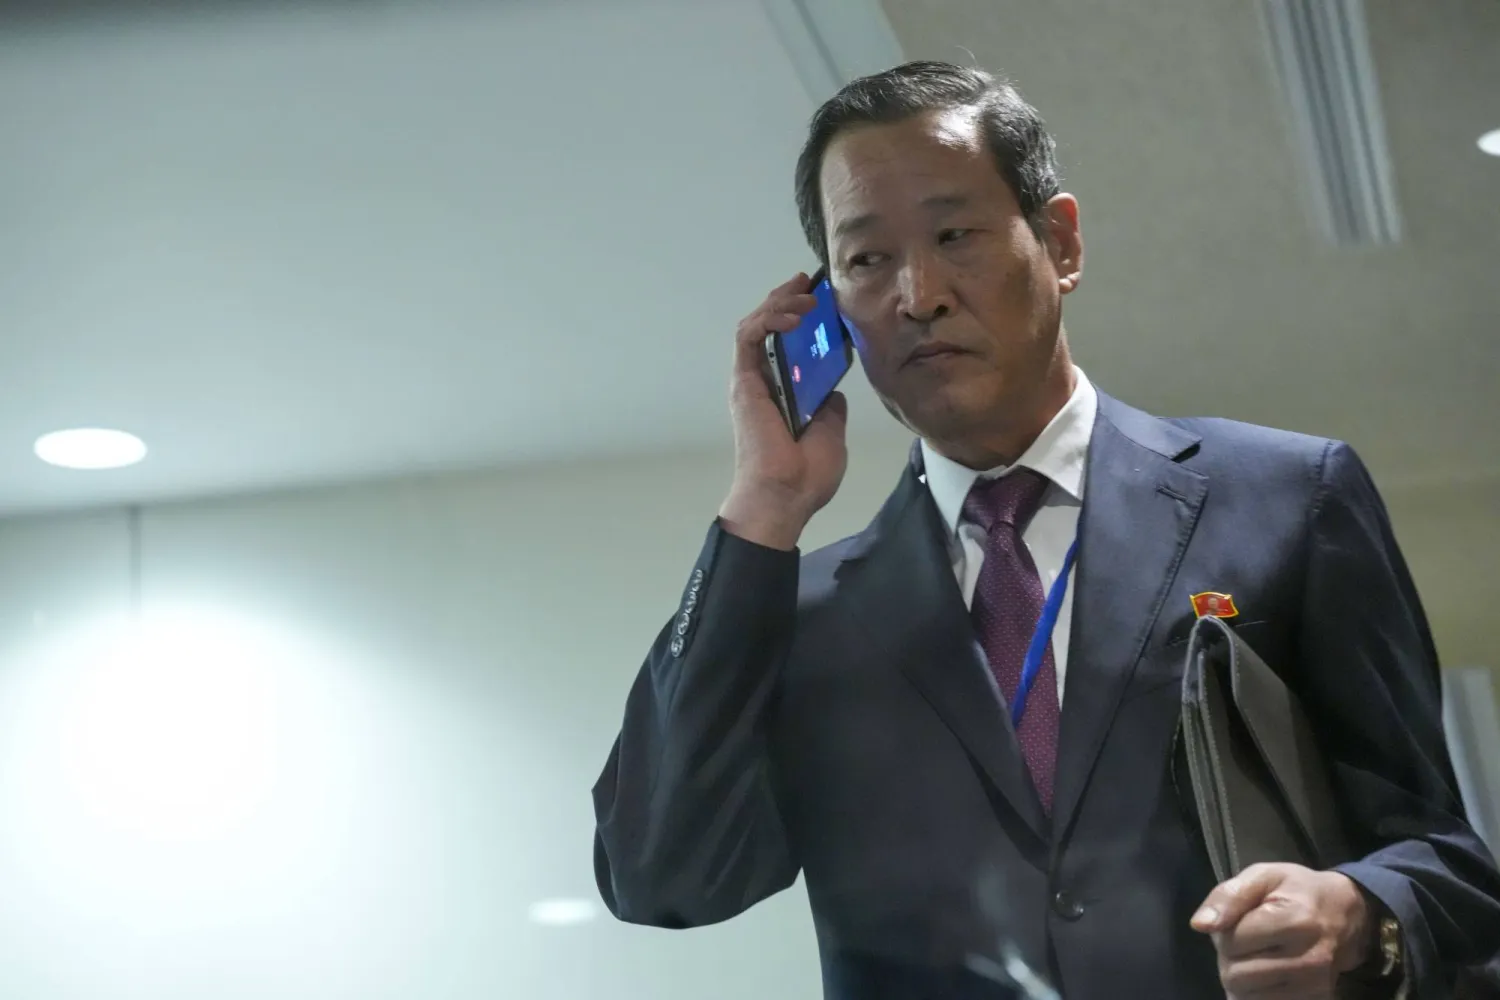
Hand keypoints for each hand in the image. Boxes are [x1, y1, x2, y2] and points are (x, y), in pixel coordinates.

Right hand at [719, 273, 849, 550]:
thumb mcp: (830, 433)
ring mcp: (751, 380)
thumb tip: (832, 392)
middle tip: (809, 282)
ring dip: (779, 302)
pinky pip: (749, 336)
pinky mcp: (744, 380)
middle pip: (768, 326)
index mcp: (784, 393)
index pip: (786, 342)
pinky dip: (769, 318)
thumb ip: (828, 409)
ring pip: (756, 324)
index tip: (820, 297)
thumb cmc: (806, 475)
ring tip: (805, 295)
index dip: (799, 315)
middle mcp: (764, 382)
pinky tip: (794, 313)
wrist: (785, 495)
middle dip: (787, 298)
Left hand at [1192, 863, 1374, 998]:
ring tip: (1256, 955)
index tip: (1242, 919)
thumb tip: (1200, 925)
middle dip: (1230, 957)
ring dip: (1241, 977)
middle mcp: (1309, 959)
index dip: (1226, 929)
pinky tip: (1265, 973)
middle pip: (1236, 974)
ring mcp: (1314, 986)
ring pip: (1247, 996)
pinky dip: (1256, 993)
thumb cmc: (1298, 890)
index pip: (1232, 941)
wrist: (1346, 914)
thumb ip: (1228, 896)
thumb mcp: (1263, 876)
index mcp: (1296, 921)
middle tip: (1245, 941)